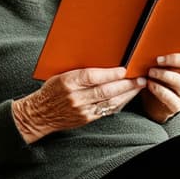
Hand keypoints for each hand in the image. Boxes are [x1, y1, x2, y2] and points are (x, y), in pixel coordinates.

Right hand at [12, 67, 145, 143]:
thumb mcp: (60, 74)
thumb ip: (79, 70)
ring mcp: (81, 110)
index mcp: (67, 81)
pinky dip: (119, 103)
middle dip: (125, 84)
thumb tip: (103, 59)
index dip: (110, 73)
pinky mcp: (86, 119)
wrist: (39, 114)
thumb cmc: (51, 90)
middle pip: (105, 90)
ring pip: (109, 102)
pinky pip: (107, 110)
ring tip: (138, 87)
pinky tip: (127, 97)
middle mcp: (75, 97)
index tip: (124, 69)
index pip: (92, 77)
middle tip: (139, 78)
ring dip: (126, 94)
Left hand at [140, 53, 179, 122]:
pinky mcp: (178, 106)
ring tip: (151, 76)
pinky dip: (160, 92)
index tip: (160, 58)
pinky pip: (172, 100)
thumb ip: (161, 61)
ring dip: (165, 79)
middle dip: (169, 68)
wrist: (154, 101)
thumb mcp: (162, 68)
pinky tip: (151, 85)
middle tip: (152, 68)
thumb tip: (150, 52)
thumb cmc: (160, 81)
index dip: (177, 59)